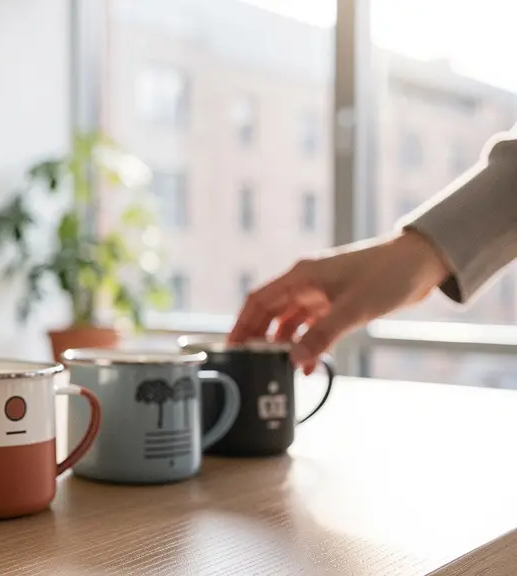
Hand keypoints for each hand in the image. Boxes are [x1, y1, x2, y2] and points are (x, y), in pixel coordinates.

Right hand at [227, 230, 450, 372]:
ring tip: (280, 367)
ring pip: (290, 320)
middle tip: (250, 362)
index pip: (258, 301)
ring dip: (284, 343)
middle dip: (258, 337)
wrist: (423, 262)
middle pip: (270, 312)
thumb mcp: (353, 309)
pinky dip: (307, 343)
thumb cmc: (388, 275)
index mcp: (301, 276)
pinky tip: (310, 363)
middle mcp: (306, 283)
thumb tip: (295, 361)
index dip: (242, 324)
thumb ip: (321, 337)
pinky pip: (312, 325)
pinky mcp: (337, 302)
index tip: (232, 347)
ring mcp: (321, 292)